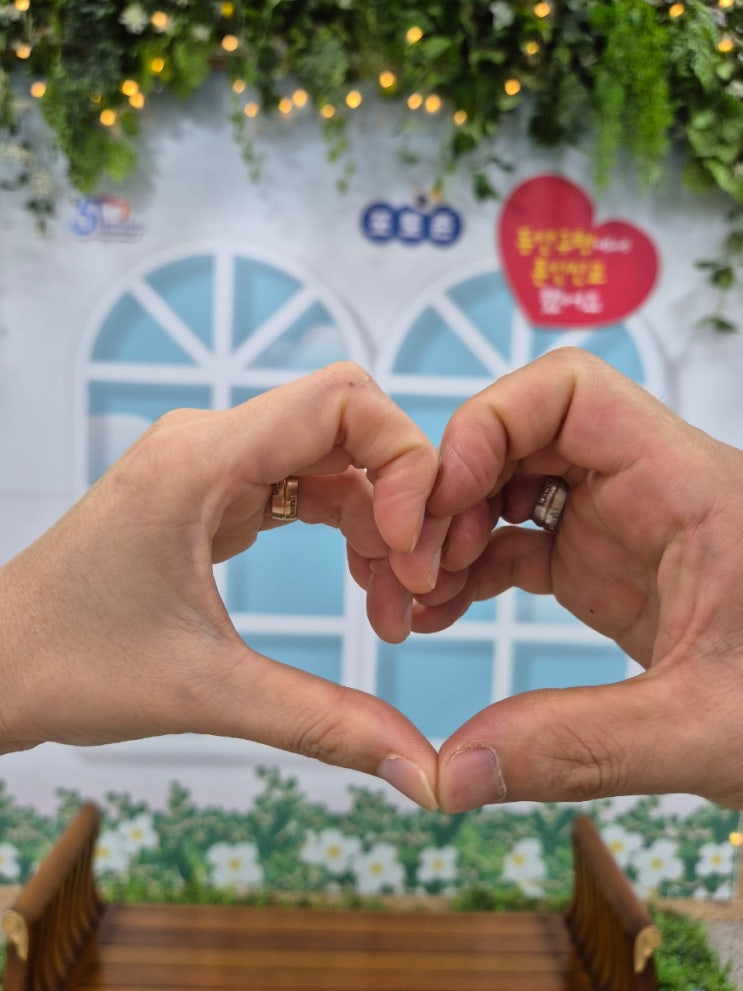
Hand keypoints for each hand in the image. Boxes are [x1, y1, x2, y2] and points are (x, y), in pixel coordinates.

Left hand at [0, 363, 446, 809]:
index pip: (344, 401)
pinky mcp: (215, 496)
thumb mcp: (206, 691)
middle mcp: (211, 444)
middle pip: (350, 431)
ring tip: (391, 609)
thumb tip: (420, 770)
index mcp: (202, 458)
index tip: (407, 550)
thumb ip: (322, 722)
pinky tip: (364, 586)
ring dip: (377, 526)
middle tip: (415, 591)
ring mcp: (213, 467)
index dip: (403, 461)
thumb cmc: (66, 663)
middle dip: (401, 504)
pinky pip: (306, 489)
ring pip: (335, 463)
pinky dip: (347, 531)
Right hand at [417, 347, 742, 810]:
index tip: (444, 498)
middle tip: (410, 565)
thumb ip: (580, 746)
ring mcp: (619, 528)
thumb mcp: (708, 731)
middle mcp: (645, 489)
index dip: (491, 423)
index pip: (571, 393)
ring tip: (410, 597)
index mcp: (685, 486)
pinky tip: (436, 613)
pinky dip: (469, 571)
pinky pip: (517, 544)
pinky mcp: (602, 569)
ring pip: (509, 488)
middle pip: (521, 436)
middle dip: (452, 489)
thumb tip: (451, 771)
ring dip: (451, 533)